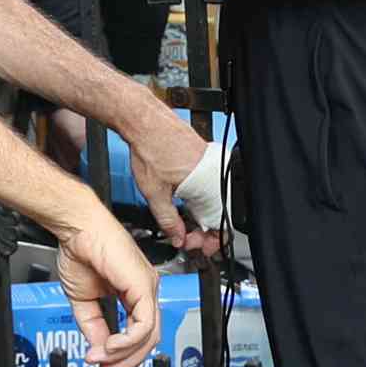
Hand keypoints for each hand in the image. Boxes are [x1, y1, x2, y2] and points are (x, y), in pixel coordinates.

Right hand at [54, 209, 160, 366]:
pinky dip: (127, 341)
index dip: (123, 356)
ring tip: (103, 358)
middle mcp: (145, 291)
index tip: (104, 366)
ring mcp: (148, 288)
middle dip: (126, 361)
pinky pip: (144, 324)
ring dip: (125, 354)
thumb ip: (92, 326)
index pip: (139, 334)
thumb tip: (97, 352)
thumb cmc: (80, 251)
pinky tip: (110, 345)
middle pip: (148, 340)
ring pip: (149, 336)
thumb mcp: (83, 301)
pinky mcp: (144, 286)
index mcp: (134, 294)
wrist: (77, 228)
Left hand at [124, 110, 208, 245]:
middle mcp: (216, 175)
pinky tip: (187, 203)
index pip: (220, 225)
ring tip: (185, 222)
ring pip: (216, 200)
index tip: (196, 246)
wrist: (145, 120)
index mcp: (209, 186)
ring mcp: (213, 165)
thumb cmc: (150, 146)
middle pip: (220, 214)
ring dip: (202, 215)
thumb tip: (177, 237)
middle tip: (187, 237)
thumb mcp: (154, 192)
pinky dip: (202, 198)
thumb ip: (167, 220)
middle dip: (204, 230)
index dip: (208, 241)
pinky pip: (211, 185)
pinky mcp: (207, 157)